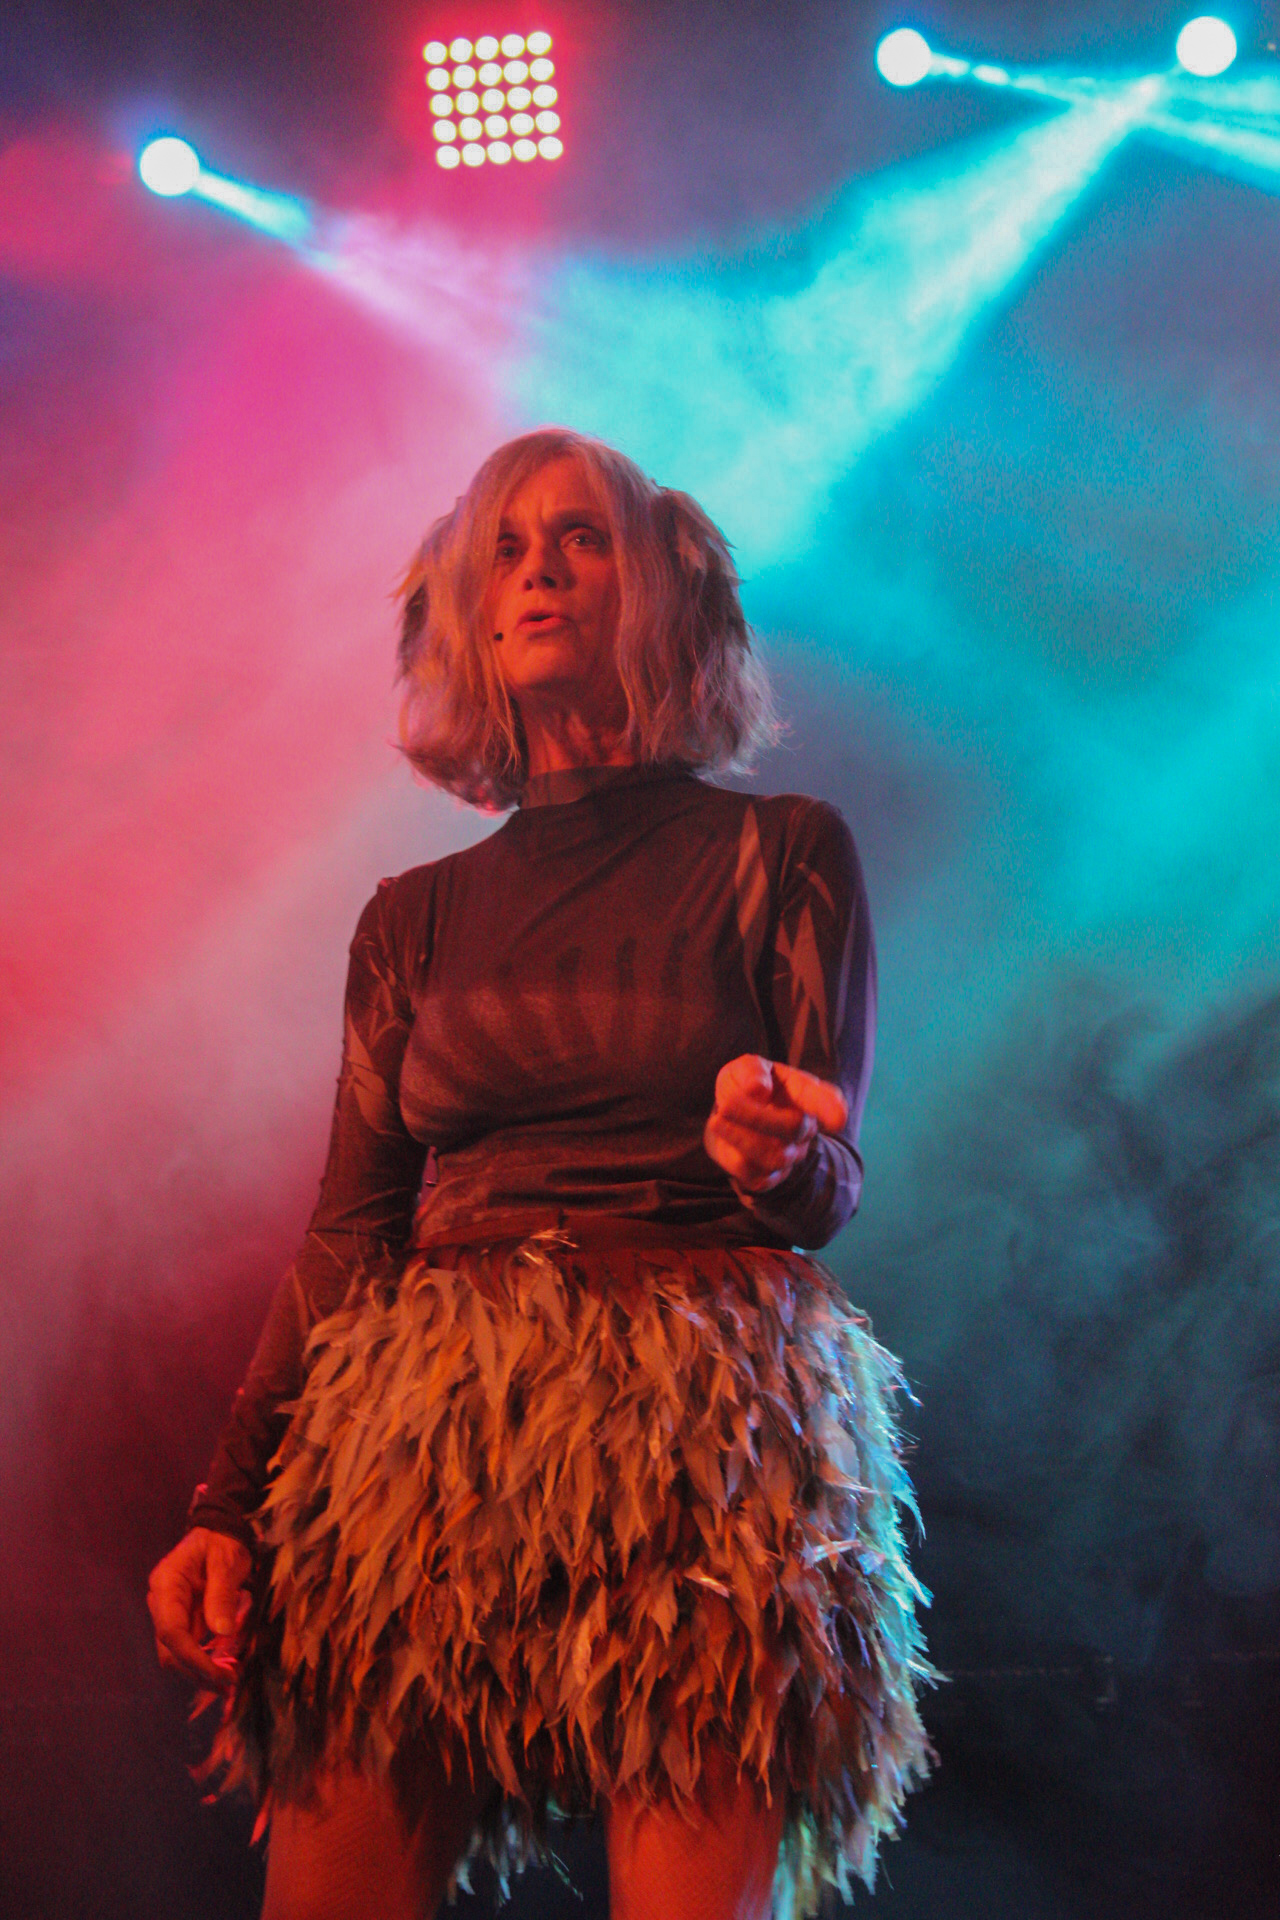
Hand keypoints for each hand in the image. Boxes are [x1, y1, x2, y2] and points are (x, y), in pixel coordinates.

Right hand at [147, 1527, 252, 1691]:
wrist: (218, 1532)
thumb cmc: (222, 1542)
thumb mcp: (226, 1562)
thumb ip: (222, 1595)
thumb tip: (221, 1632)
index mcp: (166, 1584)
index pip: (171, 1631)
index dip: (192, 1657)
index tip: (217, 1673)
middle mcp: (160, 1602)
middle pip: (169, 1649)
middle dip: (197, 1671)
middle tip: (229, 1682)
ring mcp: (168, 1613)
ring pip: (176, 1654)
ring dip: (200, 1671)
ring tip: (229, 1680)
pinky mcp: (181, 1620)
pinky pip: (188, 1647)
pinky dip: (204, 1661)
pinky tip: (223, 1668)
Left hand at [704, 1055, 848, 1194]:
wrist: (727, 1118)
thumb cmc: (745, 1087)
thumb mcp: (744, 1068)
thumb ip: (752, 1071)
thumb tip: (759, 1091)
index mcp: (805, 1095)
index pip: (825, 1100)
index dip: (832, 1109)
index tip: (837, 1119)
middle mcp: (804, 1128)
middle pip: (796, 1128)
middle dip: (758, 1117)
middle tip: (727, 1104)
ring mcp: (788, 1156)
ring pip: (774, 1156)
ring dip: (741, 1137)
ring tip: (718, 1116)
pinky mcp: (766, 1178)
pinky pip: (752, 1173)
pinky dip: (732, 1152)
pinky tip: (722, 1131)